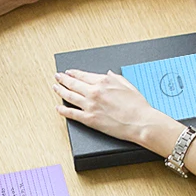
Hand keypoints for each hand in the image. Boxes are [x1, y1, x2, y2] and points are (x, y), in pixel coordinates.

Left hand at [53, 68, 170, 144]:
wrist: (140, 122)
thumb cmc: (137, 105)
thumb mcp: (127, 85)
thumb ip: (115, 78)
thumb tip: (107, 73)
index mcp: (103, 81)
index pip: (83, 75)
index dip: (73, 73)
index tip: (68, 72)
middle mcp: (94, 92)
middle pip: (73, 84)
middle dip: (63, 79)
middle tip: (57, 77)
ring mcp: (90, 105)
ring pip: (69, 96)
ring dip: (60, 91)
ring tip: (55, 88)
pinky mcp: (89, 119)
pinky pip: (71, 113)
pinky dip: (63, 110)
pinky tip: (58, 108)